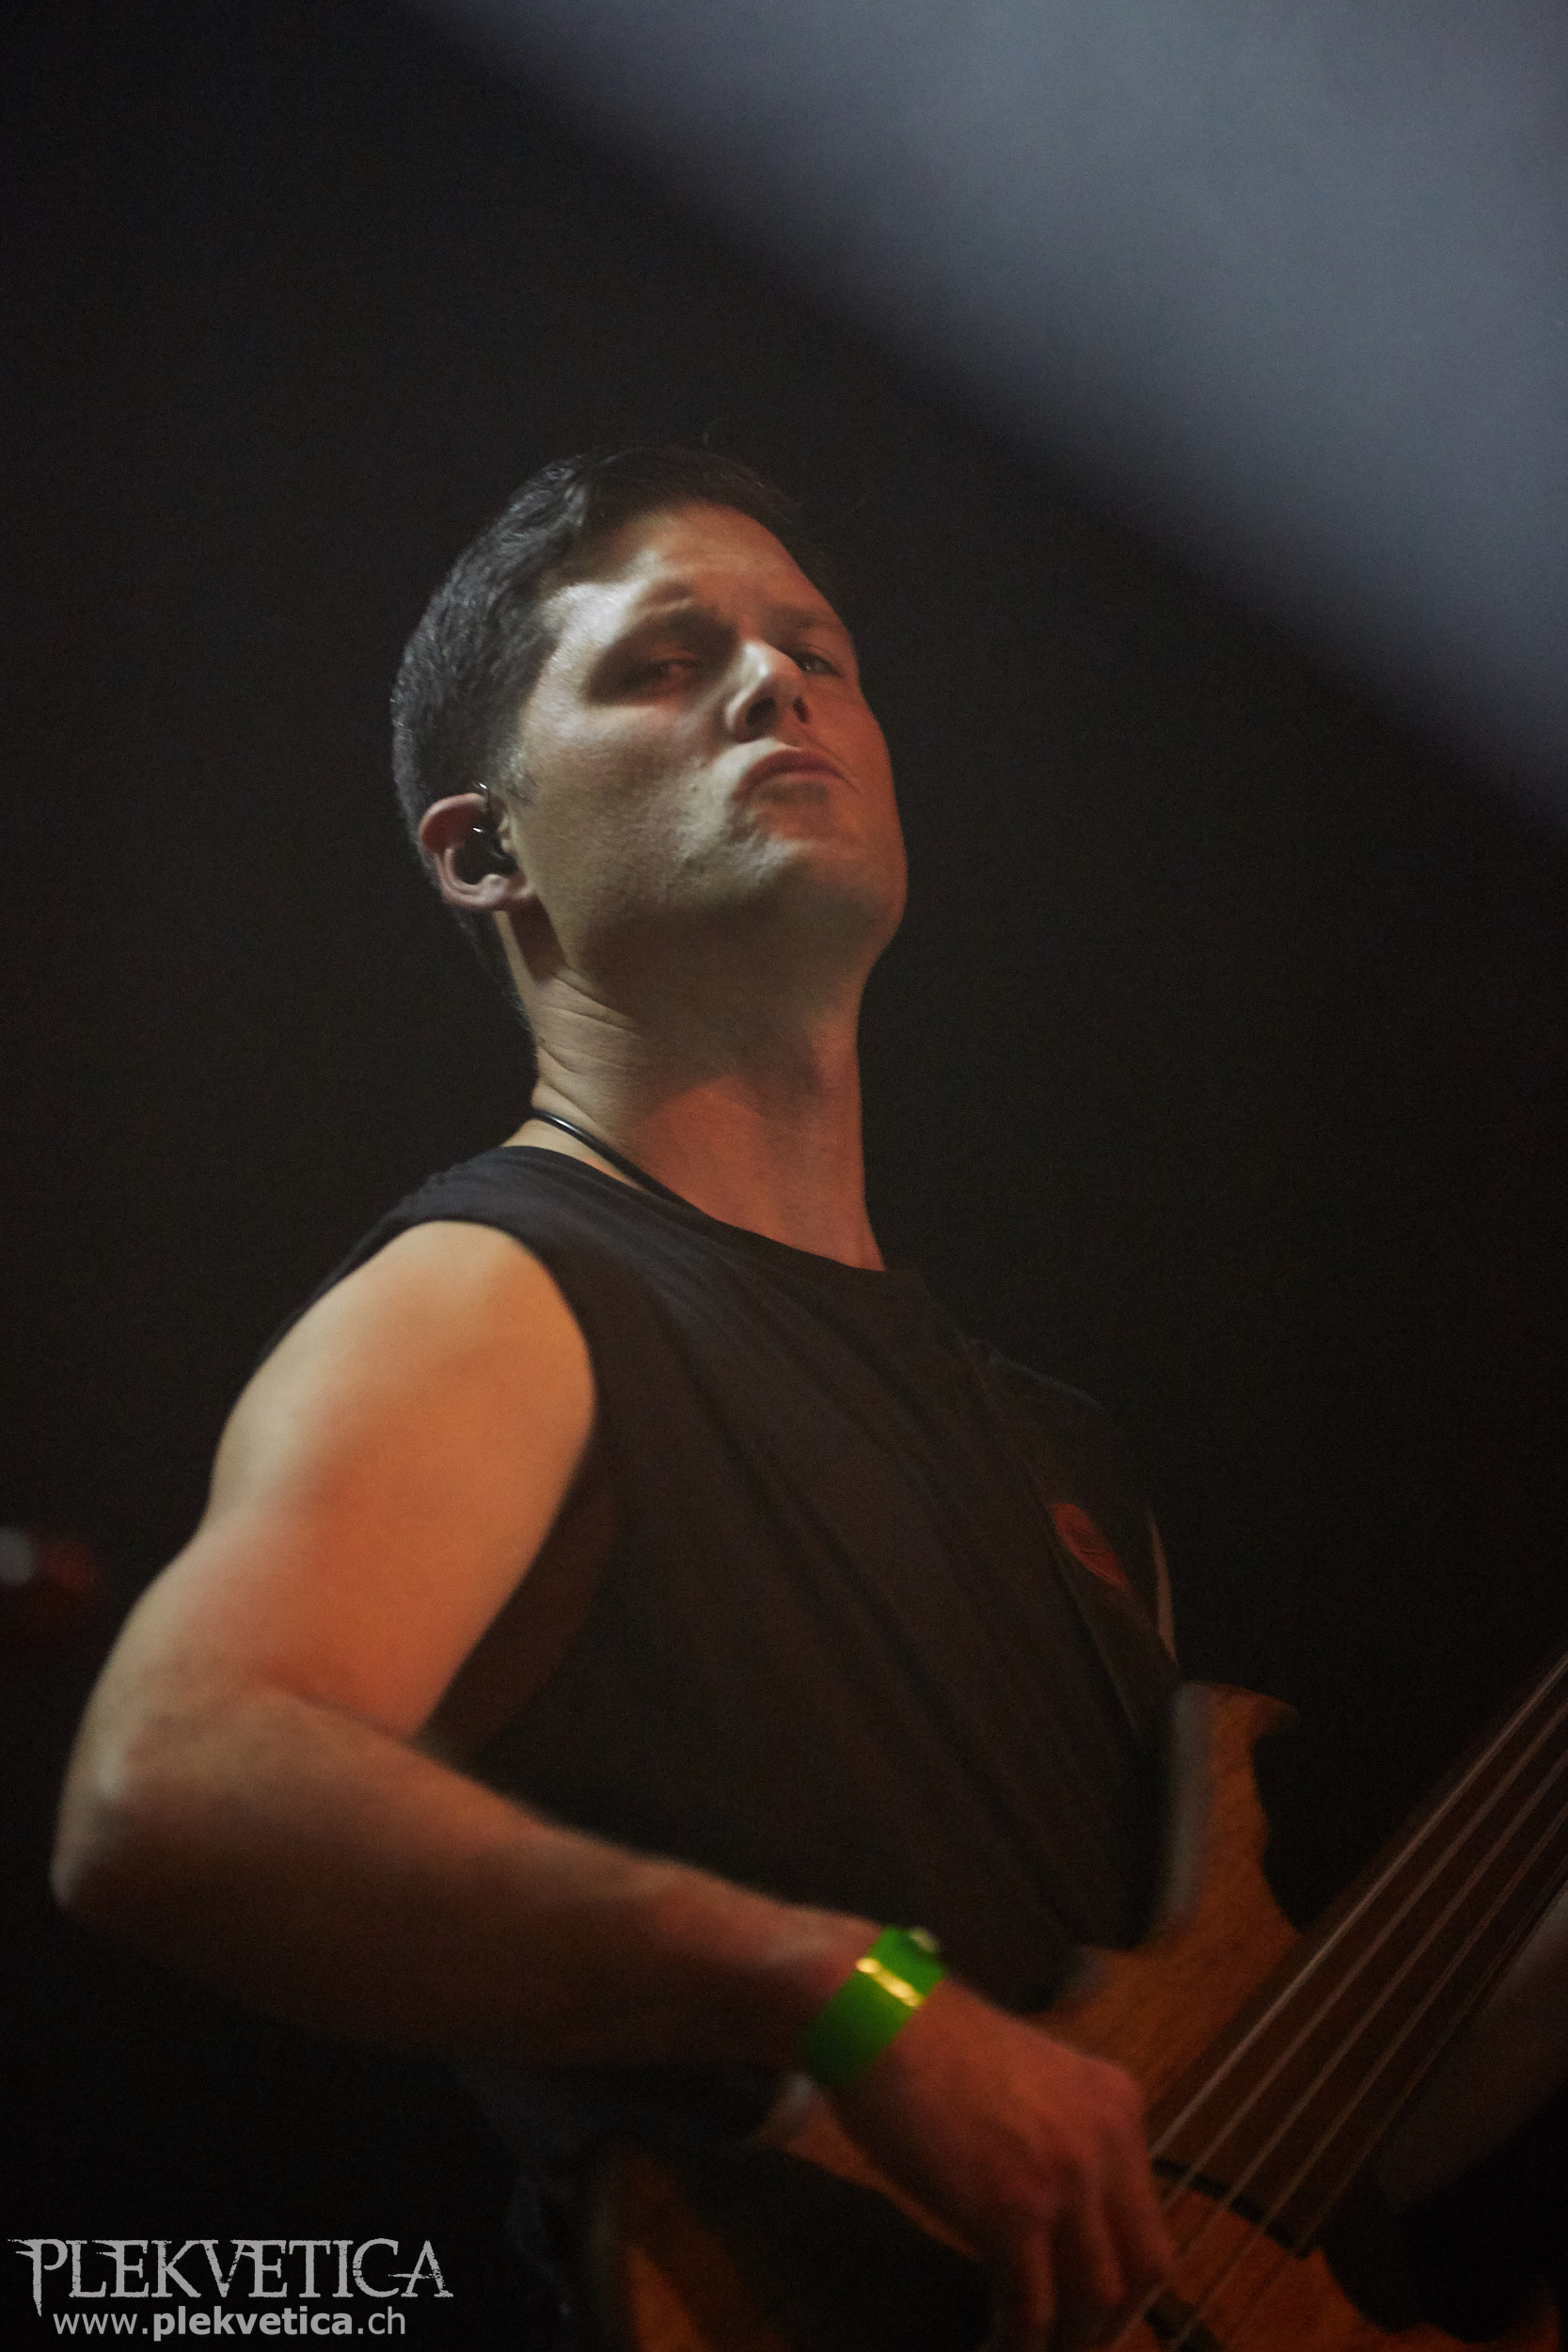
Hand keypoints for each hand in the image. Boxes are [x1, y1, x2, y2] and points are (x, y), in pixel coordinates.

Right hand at [826, 1977, 1170, 2349]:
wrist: (880, 2015)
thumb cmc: (934, 2045)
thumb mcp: (1032, 2084)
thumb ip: (1062, 2140)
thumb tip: (1064, 2221)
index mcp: (1118, 2104)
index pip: (1150, 2220)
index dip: (1125, 2278)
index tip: (1094, 2308)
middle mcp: (1108, 2139)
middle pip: (1145, 2268)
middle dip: (1110, 2318)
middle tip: (1070, 2337)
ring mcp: (1065, 2176)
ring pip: (1097, 2297)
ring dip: (1066, 2336)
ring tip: (1029, 2344)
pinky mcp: (1012, 2211)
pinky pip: (1033, 2306)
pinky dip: (1017, 2338)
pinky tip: (995, 2341)